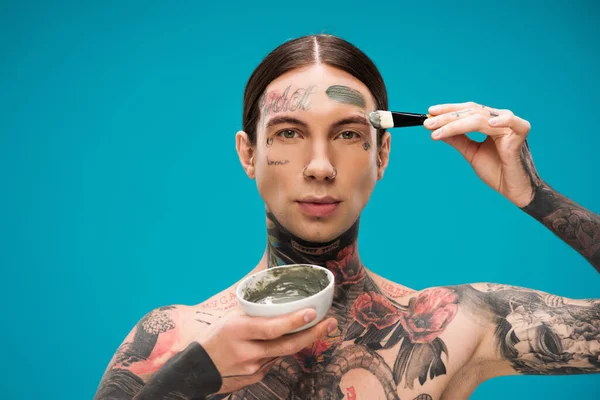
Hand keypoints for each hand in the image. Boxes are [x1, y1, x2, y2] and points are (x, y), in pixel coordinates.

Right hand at [200, 309, 336, 393]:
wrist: (196, 369)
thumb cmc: (214, 337)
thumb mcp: (230, 318)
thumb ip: (254, 313)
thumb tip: (280, 301)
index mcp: (238, 331)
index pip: (272, 327)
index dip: (294, 321)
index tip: (313, 313)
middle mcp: (247, 351)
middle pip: (287, 345)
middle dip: (313, 334)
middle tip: (331, 322)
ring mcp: (252, 368)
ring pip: (283, 352)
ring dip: (300, 340)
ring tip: (316, 327)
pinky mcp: (256, 377)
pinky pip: (275, 361)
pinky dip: (280, 351)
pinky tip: (282, 342)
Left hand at [425, 102, 535, 206]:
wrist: (512, 190)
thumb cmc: (496, 171)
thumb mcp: (471, 153)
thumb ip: (458, 139)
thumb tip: (437, 129)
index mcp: (489, 122)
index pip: (468, 110)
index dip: (449, 110)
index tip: (429, 113)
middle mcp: (500, 120)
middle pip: (472, 112)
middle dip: (447, 117)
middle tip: (428, 123)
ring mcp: (510, 127)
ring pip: (481, 118)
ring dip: (457, 123)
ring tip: (439, 130)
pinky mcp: (520, 136)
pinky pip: (514, 123)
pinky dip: (503, 121)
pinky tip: (488, 123)